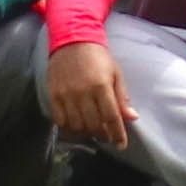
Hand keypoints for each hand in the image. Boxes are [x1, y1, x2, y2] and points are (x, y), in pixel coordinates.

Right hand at [43, 37, 130, 151]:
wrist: (72, 40)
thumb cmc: (98, 57)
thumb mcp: (115, 73)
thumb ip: (122, 97)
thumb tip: (132, 118)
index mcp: (101, 86)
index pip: (111, 117)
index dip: (118, 134)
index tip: (121, 145)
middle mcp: (83, 93)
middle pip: (93, 125)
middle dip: (103, 135)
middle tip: (107, 136)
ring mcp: (66, 95)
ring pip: (76, 126)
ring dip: (86, 133)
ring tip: (92, 131)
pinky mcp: (53, 96)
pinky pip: (60, 120)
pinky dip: (69, 128)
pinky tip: (76, 126)